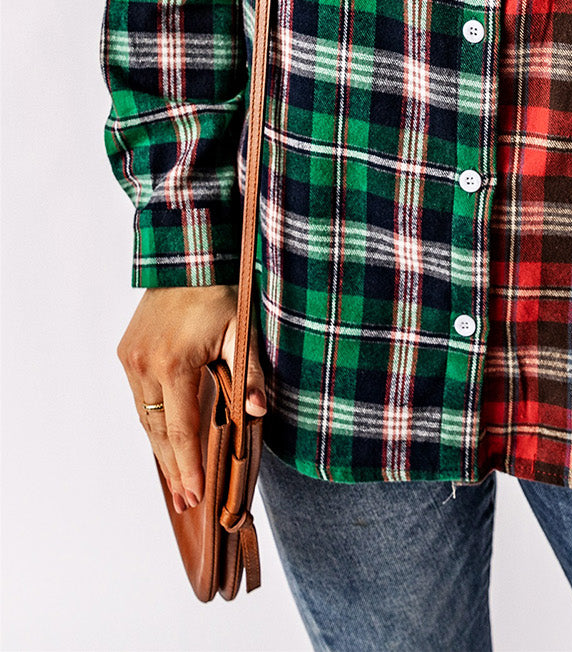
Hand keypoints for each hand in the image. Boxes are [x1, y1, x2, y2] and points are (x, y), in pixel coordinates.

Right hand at [117, 284, 267, 516]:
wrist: (187, 257)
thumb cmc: (219, 291)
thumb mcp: (242, 330)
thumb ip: (249, 373)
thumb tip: (257, 412)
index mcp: (174, 364)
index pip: (183, 430)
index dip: (189, 466)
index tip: (196, 496)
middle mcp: (144, 365)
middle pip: (159, 432)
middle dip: (174, 469)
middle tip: (186, 502)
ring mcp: (132, 359)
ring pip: (146, 418)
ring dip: (161, 449)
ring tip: (176, 481)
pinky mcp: (127, 352)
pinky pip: (140, 399)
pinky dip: (152, 422)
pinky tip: (164, 441)